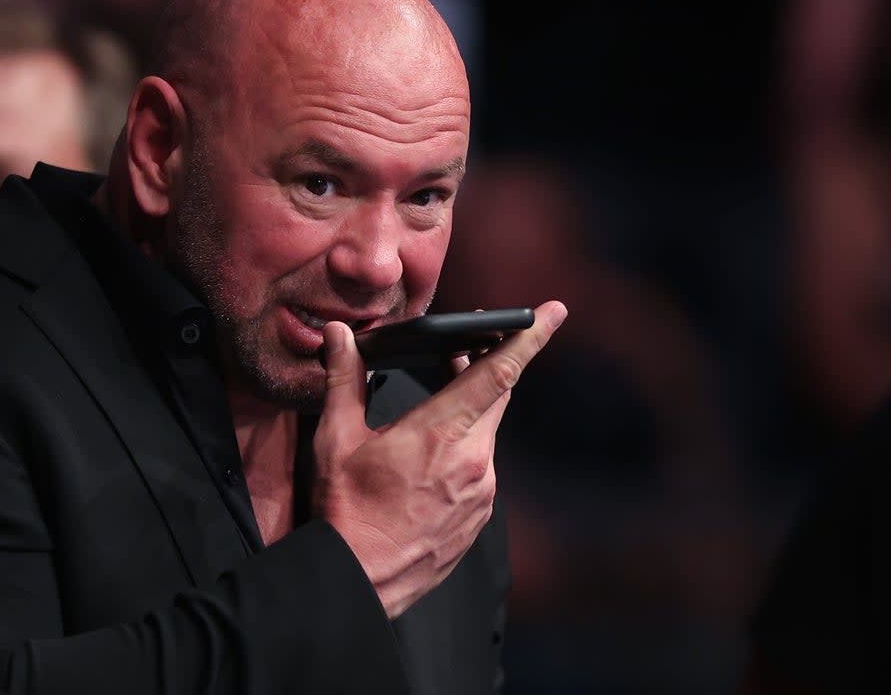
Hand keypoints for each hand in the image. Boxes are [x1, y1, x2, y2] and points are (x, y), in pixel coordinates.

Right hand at [312, 300, 566, 617]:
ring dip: (467, 412)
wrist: (359, 579)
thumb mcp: (337, 438)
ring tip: (432, 409)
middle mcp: (474, 460)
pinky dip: (463, 451)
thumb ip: (344, 379)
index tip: (553, 312)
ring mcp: (482, 492)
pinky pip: (481, 469)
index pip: (498, 372)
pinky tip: (430, 460)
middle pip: (496, 395)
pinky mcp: (480, 516)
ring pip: (485, 433)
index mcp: (441, 433)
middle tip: (466, 348)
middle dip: (485, 365)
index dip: (529, 337)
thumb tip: (338, 336)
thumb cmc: (347, 509)